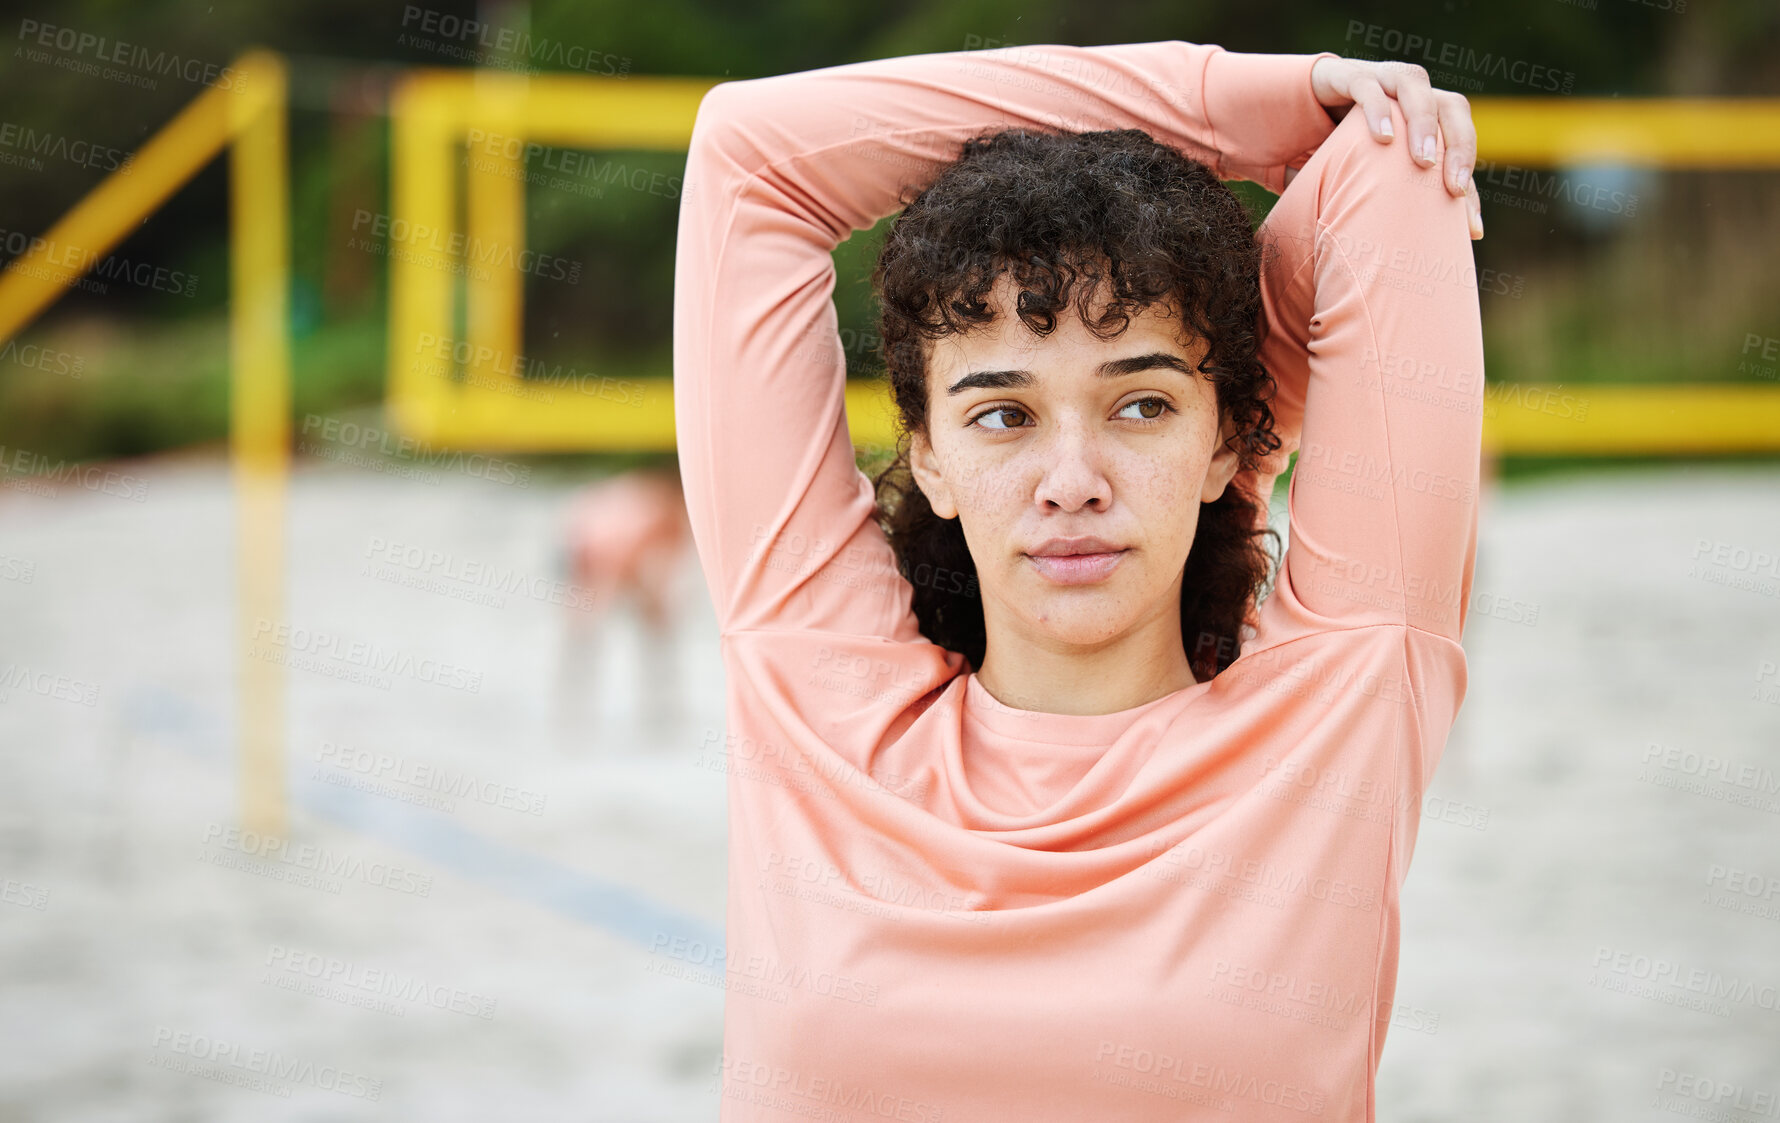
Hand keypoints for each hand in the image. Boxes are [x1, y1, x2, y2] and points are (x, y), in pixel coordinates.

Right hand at [1285, 56, 1482, 239]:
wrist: (1283, 111)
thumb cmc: (1325, 155)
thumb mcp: (1359, 187)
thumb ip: (1381, 208)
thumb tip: (1396, 266)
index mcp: (1421, 121)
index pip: (1458, 147)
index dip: (1469, 186)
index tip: (1471, 228)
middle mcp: (1408, 97)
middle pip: (1452, 106)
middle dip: (1461, 145)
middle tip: (1453, 188)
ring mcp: (1379, 79)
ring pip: (1416, 85)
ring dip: (1424, 122)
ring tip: (1424, 161)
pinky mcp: (1345, 75)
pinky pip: (1368, 86)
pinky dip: (1378, 110)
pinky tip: (1381, 139)